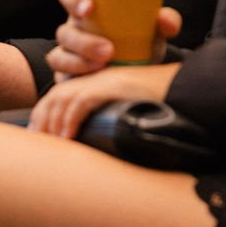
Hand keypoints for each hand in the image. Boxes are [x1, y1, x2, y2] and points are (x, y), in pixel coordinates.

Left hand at [28, 61, 180, 139]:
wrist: (187, 88)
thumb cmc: (162, 105)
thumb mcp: (129, 112)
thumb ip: (109, 121)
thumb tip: (92, 148)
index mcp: (98, 83)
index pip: (60, 94)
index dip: (45, 114)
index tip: (39, 137)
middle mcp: (97, 78)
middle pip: (56, 95)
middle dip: (42, 119)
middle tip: (38, 145)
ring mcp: (105, 80)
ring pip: (64, 97)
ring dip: (52, 122)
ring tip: (49, 144)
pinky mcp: (114, 85)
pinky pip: (83, 100)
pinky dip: (71, 119)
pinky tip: (67, 136)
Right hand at [45, 0, 181, 79]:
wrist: (138, 72)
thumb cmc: (140, 41)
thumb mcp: (153, 29)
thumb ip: (164, 21)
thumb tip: (167, 21)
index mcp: (87, 8)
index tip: (89, 7)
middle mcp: (73, 28)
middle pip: (64, 31)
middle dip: (84, 42)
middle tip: (108, 50)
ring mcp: (68, 54)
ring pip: (59, 56)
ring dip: (79, 62)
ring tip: (104, 67)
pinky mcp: (68, 78)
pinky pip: (61, 78)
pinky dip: (75, 80)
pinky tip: (92, 83)